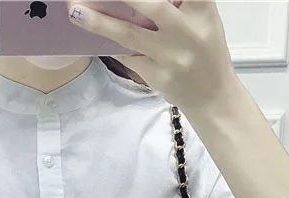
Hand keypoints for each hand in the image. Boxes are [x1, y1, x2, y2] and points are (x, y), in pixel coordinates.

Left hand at [68, 0, 238, 111]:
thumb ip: (179, 4)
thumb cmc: (205, 52)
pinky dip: (112, 44)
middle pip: (151, 6)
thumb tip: (132, 1)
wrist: (212, 96)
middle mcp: (187, 32)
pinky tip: (94, 34)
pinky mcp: (157, 76)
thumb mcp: (203, 20)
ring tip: (75, 11)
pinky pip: (128, 56)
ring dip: (99, 22)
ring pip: (129, 34)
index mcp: (202, 12)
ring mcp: (170, 57)